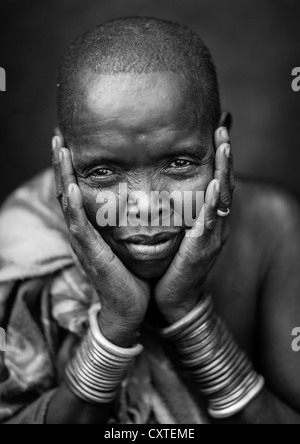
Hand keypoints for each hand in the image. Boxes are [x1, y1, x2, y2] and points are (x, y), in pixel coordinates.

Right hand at [52, 136, 150, 347]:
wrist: (131, 307)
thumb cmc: (131, 274)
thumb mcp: (126, 242)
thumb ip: (125, 222)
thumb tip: (137, 201)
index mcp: (92, 227)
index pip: (78, 190)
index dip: (72, 167)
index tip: (72, 142)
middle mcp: (83, 232)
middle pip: (67, 191)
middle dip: (62, 164)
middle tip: (58, 137)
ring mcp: (84, 243)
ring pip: (68, 203)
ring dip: (63, 176)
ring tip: (59, 150)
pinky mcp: (91, 255)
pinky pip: (79, 227)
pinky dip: (75, 206)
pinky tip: (72, 187)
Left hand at [155, 127, 233, 323]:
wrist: (174, 300)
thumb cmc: (173, 265)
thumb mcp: (177, 234)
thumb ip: (177, 212)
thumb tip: (166, 190)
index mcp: (208, 220)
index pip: (217, 182)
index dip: (219, 158)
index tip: (216, 132)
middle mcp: (215, 225)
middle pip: (225, 185)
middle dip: (225, 157)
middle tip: (223, 129)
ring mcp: (212, 237)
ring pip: (222, 199)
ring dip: (224, 171)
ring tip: (224, 145)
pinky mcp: (202, 250)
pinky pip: (210, 223)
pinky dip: (213, 202)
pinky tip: (215, 184)